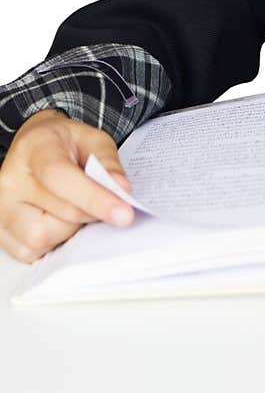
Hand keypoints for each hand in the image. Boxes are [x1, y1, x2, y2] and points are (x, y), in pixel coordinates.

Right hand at [0, 108, 133, 263]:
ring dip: (69, 229)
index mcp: (34, 149)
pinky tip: (56, 220)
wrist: (36, 148)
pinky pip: (31, 252)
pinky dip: (52, 241)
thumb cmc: (65, 145)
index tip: (124, 213)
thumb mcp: (94, 140)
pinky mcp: (0, 231)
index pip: (60, 178)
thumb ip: (108, 164)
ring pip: (42, 238)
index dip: (94, 197)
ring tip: (73, 207)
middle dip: (91, 213)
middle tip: (103, 202)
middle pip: (59, 213)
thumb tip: (120, 189)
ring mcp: (0, 208)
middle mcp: (9, 181)